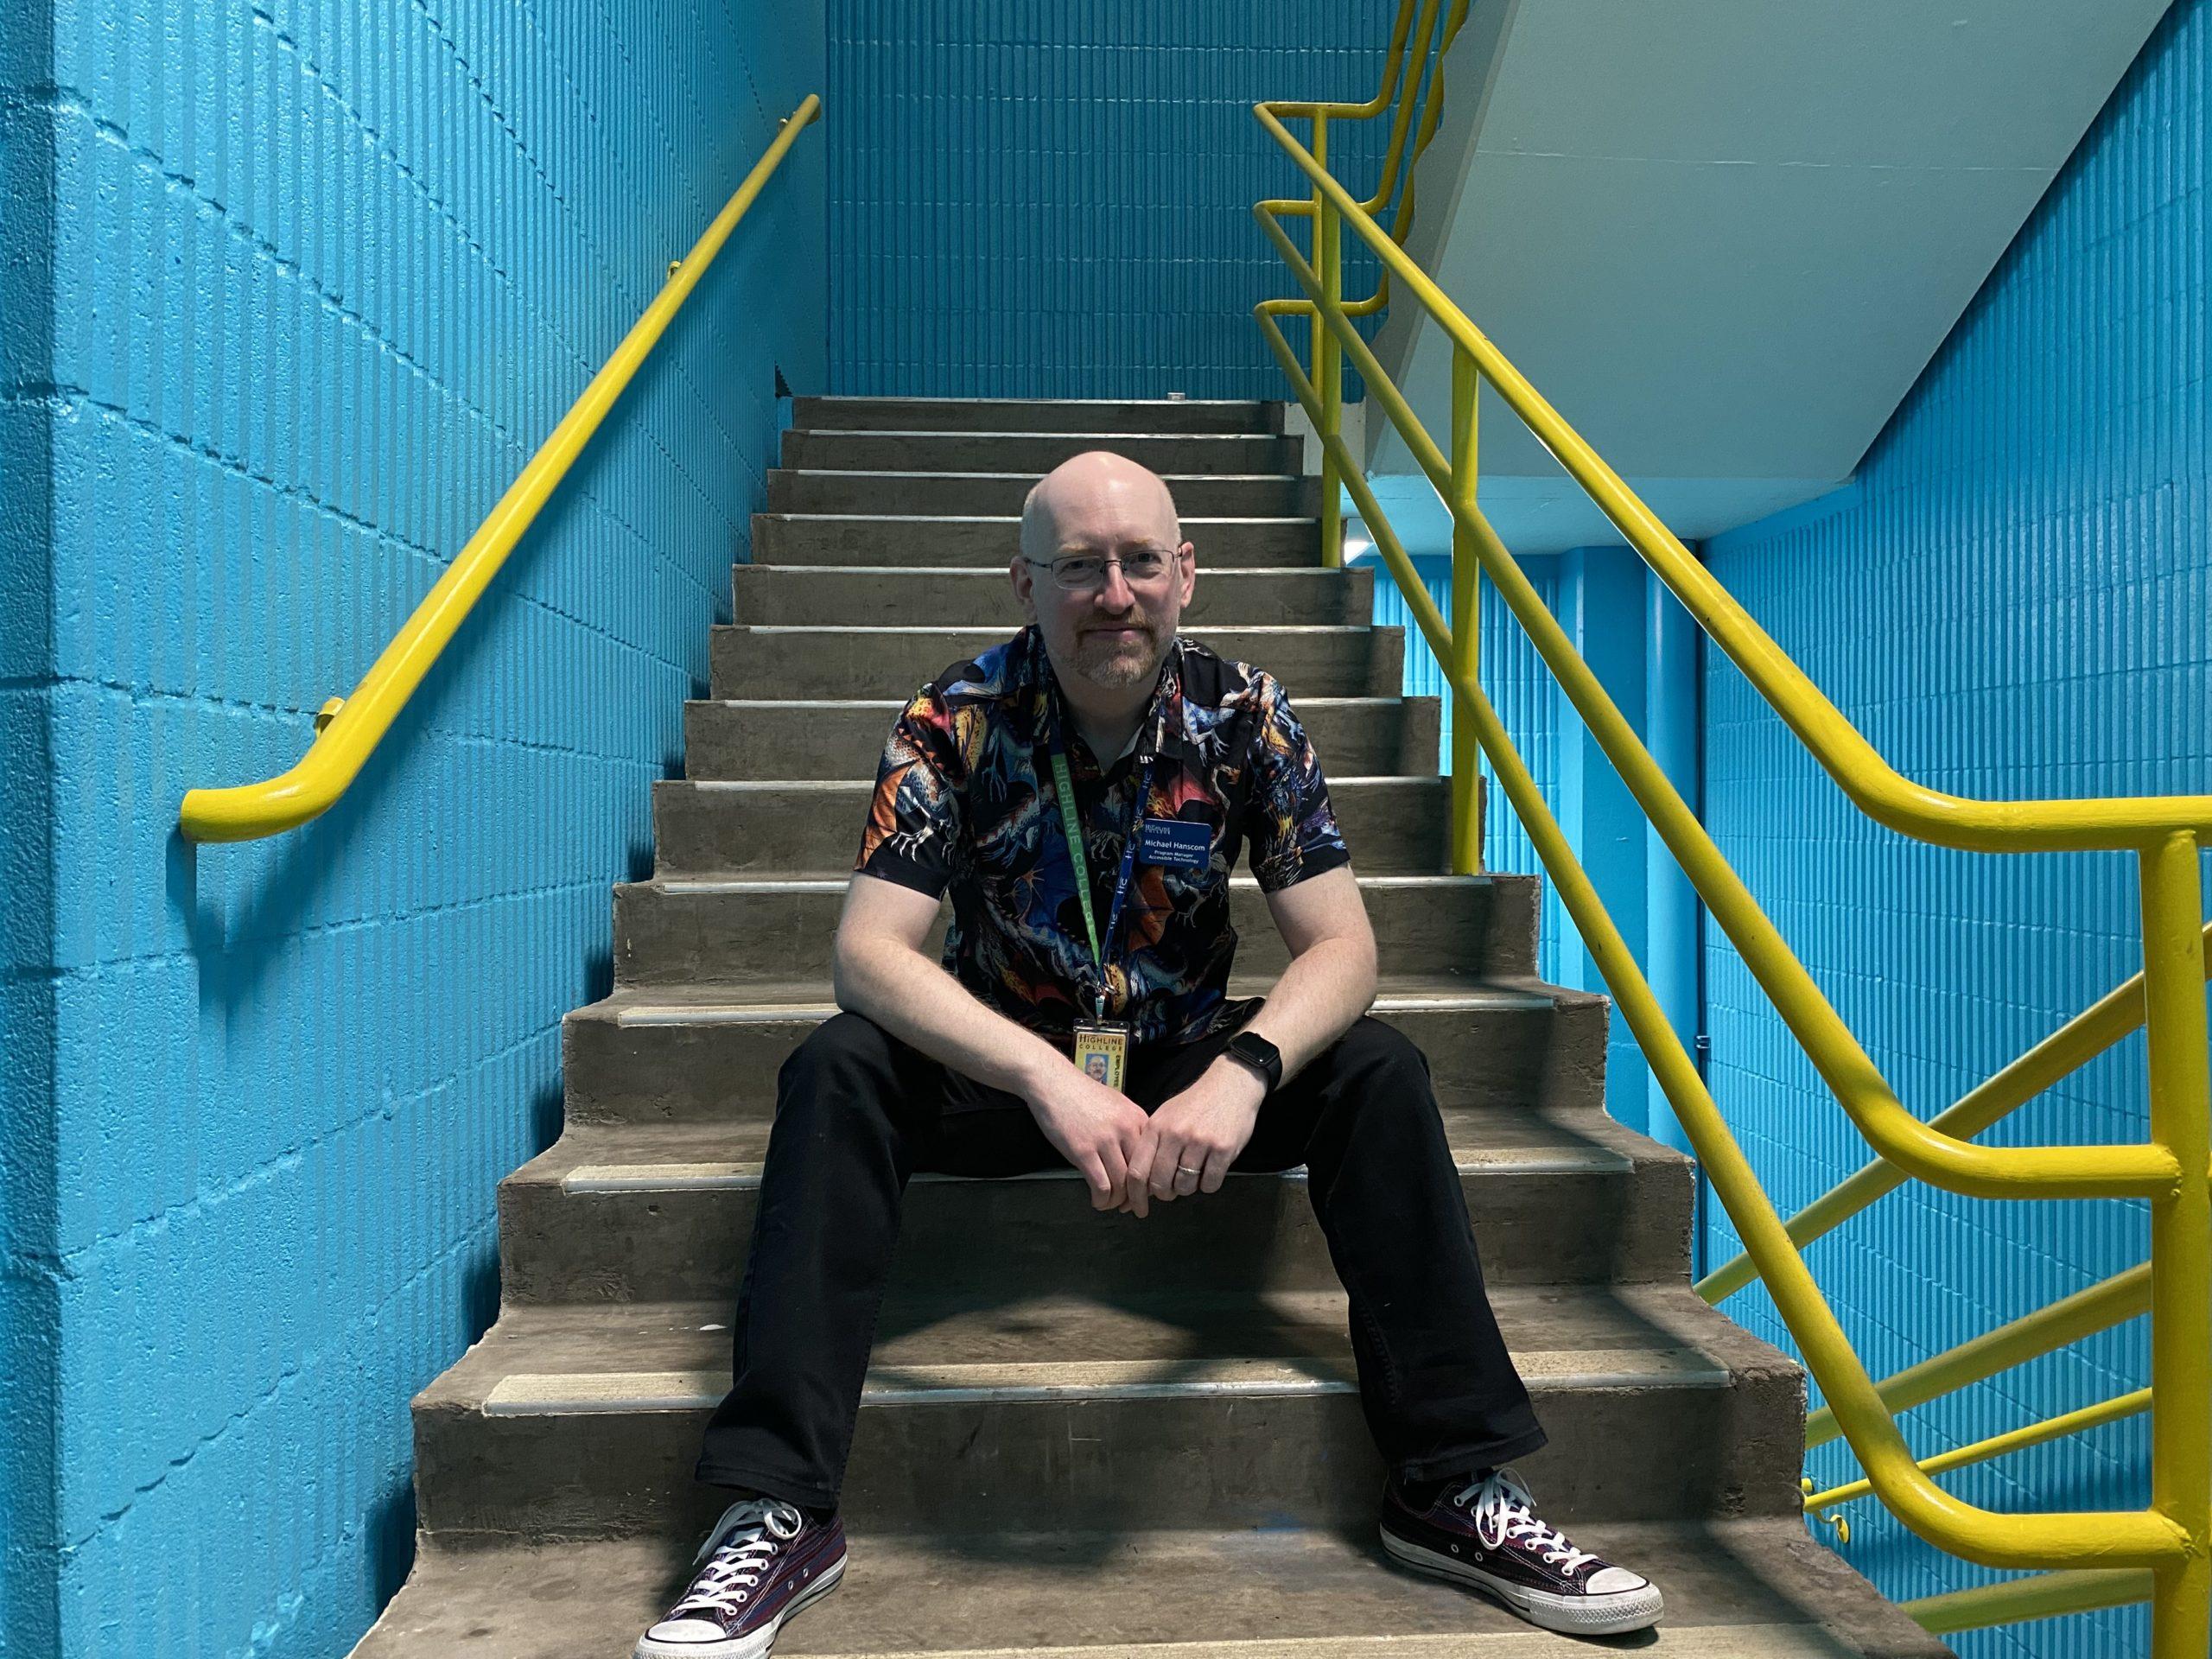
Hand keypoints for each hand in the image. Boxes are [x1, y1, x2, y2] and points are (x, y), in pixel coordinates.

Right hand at [1025, 1060, 1160, 1215]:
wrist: (1053, 1082)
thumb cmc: (1081, 1094)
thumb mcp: (1117, 1104)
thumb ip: (1130, 1127)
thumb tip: (1137, 1155)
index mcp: (1138, 1119)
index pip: (1154, 1158)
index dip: (1151, 1181)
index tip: (1145, 1192)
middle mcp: (1126, 1129)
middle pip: (1141, 1175)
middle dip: (1138, 1197)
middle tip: (1131, 1207)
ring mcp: (1105, 1140)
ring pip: (1122, 1184)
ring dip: (1117, 1202)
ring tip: (1110, 1205)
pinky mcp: (1084, 1151)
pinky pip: (1102, 1186)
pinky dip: (1102, 1200)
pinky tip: (1097, 1201)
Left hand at [1118, 1057, 1266, 1211]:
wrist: (1230, 1085)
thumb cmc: (1195, 1105)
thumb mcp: (1166, 1117)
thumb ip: (1153, 1147)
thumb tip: (1140, 1186)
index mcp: (1156, 1127)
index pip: (1137, 1171)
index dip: (1135, 1196)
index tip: (1138, 1209)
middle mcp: (1175, 1135)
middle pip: (1160, 1183)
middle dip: (1165, 1194)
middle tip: (1171, 1191)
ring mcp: (1199, 1142)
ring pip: (1185, 1186)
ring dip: (1188, 1188)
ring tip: (1194, 1174)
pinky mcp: (1223, 1149)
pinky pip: (1210, 1184)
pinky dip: (1208, 1184)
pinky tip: (1210, 1170)